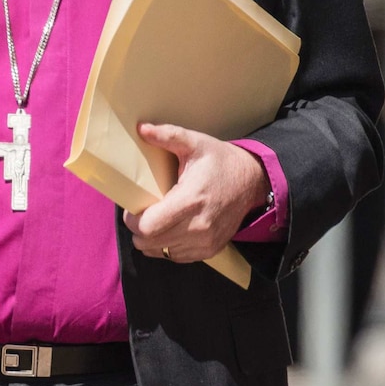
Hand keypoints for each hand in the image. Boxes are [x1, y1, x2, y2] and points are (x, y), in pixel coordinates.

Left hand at [123, 123, 269, 262]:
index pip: (148, 227)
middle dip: (138, 229)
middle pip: (150, 243)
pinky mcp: (210, 250)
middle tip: (140, 213)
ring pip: (161, 252)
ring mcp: (205, 242)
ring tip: (155, 219)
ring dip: (151, 239)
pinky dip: (167, 246)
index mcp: (191, 200)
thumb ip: (168, 135)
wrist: (252, 181)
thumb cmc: (220, 161)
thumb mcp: (195, 142)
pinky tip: (169, 228)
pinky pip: (176, 256)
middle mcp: (199, 226)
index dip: (132, 220)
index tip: (132, 207)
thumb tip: (142, 129)